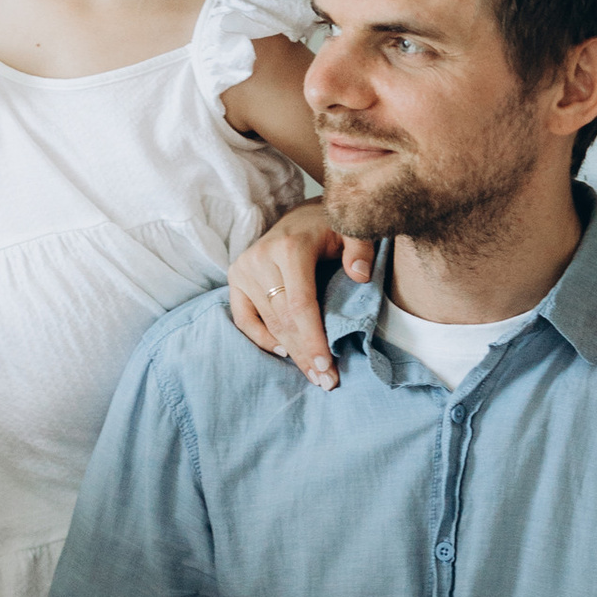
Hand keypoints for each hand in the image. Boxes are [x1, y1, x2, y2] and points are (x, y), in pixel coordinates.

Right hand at [226, 206, 373, 391]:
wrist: (303, 215)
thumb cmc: (331, 226)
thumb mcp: (351, 228)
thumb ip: (360, 247)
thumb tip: (360, 275)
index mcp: (290, 248)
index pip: (301, 305)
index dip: (313, 340)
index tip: (328, 368)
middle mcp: (261, 258)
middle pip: (284, 319)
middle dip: (306, 354)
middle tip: (327, 382)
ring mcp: (244, 268)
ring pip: (268, 322)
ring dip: (291, 352)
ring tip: (314, 374)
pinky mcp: (235, 277)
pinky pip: (244, 319)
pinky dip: (263, 339)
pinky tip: (284, 352)